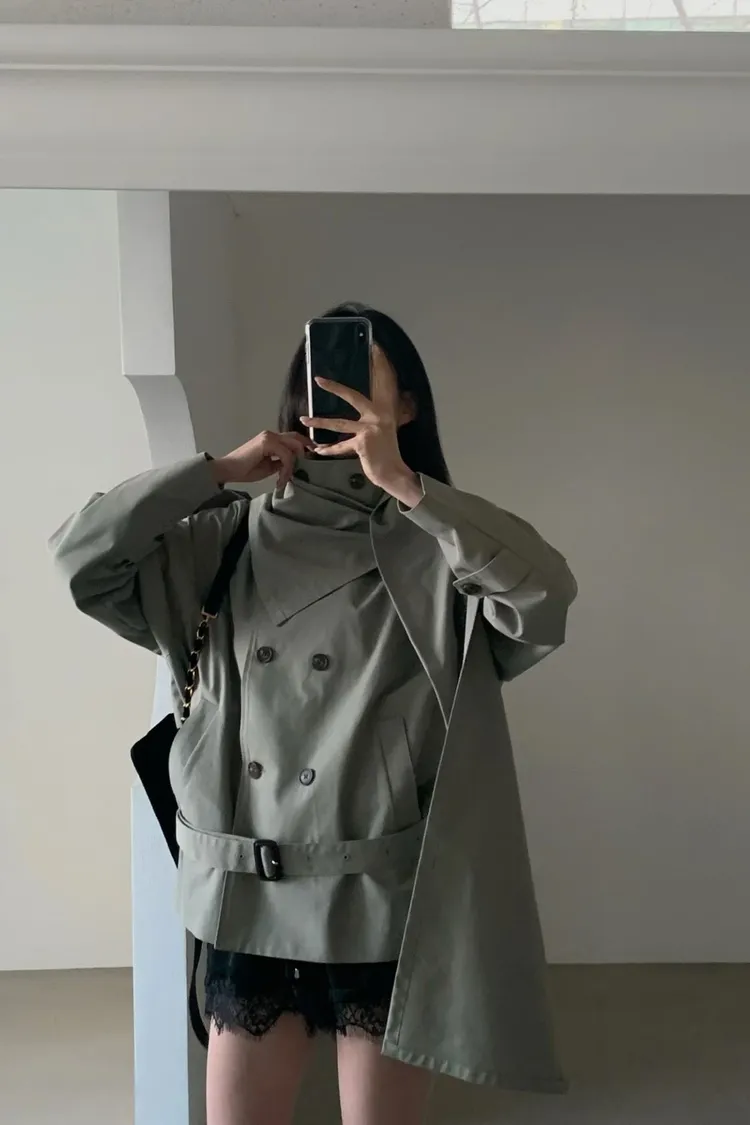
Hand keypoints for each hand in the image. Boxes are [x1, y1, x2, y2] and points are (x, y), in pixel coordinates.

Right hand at [211, 430, 313, 488]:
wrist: (229, 470)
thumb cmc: (246, 470)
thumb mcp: (270, 467)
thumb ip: (282, 462)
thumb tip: (294, 465)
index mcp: (272, 439)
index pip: (293, 438)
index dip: (305, 445)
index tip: (313, 455)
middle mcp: (271, 434)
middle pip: (296, 438)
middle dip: (306, 450)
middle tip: (310, 464)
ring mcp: (269, 437)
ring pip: (293, 447)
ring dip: (293, 465)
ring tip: (285, 479)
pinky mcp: (267, 442)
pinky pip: (286, 455)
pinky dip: (286, 468)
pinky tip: (280, 479)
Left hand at [300, 344, 421, 506]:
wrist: (394, 473)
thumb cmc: (388, 452)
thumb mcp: (386, 431)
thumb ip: (379, 418)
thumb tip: (372, 410)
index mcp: (385, 410)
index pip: (382, 383)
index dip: (380, 365)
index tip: (375, 347)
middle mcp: (379, 416)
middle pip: (353, 396)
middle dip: (334, 387)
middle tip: (317, 379)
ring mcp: (370, 429)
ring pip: (339, 423)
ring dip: (319, 421)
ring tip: (303, 418)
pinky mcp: (363, 443)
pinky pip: (340, 446)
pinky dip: (328, 449)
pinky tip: (317, 449)